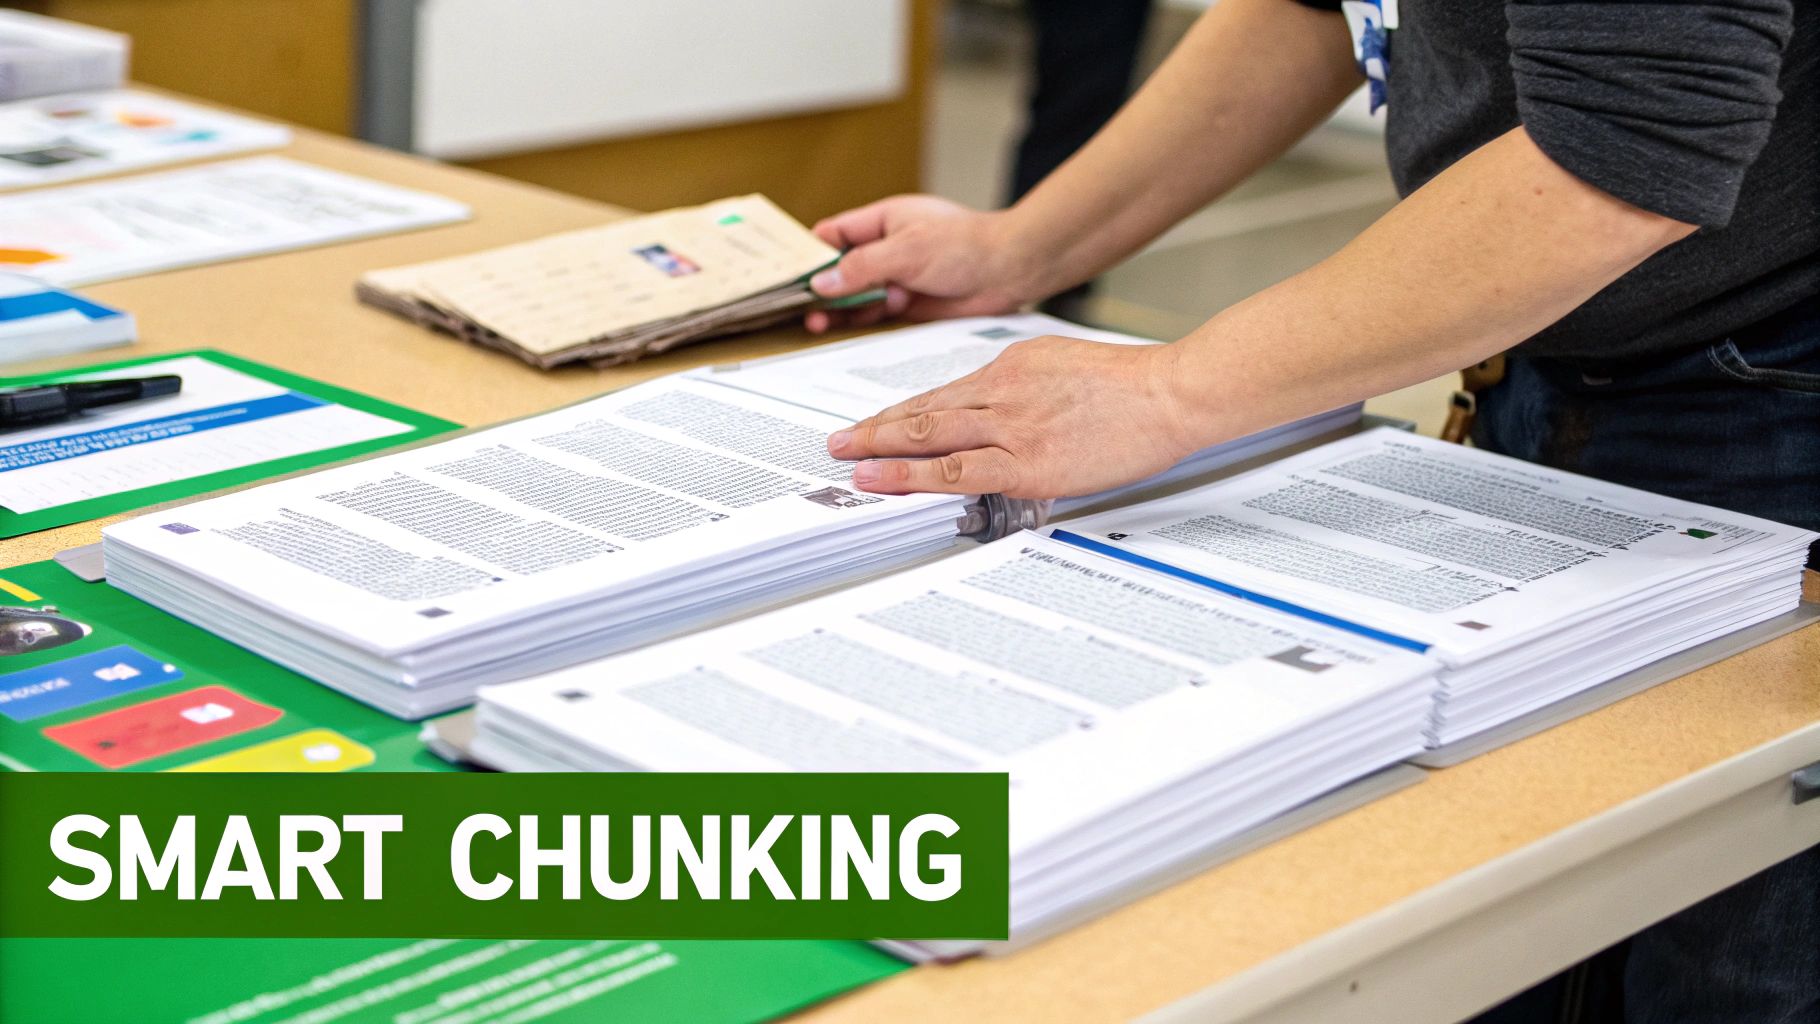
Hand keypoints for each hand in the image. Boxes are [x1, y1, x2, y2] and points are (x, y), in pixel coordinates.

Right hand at [804, 196, 1041, 333]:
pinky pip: (875, 314)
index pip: (834, 234)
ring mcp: (897, 277)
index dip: (810, 253)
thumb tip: (821, 282)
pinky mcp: (909, 303)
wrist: (1011, 270)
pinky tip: (843, 330)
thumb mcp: (906, 250)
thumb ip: (861, 267)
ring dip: (837, 309)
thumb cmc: (966, 245)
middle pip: (840, 269)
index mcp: (883, 221)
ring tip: (817, 324)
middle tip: (800, 307)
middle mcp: (886, 248)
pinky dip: (859, 322)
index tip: (788, 273)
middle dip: (820, 287)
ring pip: (855, 295)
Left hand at [826, 336, 1201, 498]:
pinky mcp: (1026, 461)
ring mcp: (1011, 426)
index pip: (944, 392)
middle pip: (924, 409)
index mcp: (1013, 367)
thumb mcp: (1067, 369)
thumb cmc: (1135, 387)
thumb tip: (1010, 416)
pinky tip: (881, 479)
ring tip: (845, 458)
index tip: (878, 423)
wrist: (1171, 392)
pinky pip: (955, 470)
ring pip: (928, 434)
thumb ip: (1031, 390)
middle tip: (839, 439)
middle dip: (875, 427)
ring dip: (878, 448)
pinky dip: (910, 476)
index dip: (904, 412)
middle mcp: (1002, 390)